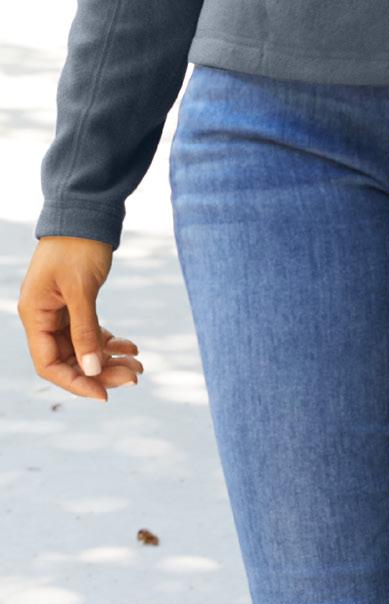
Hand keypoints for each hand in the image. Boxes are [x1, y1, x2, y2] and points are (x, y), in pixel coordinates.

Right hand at [18, 236, 143, 402]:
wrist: (87, 210)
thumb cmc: (79, 245)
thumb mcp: (82, 290)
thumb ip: (85, 331)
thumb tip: (92, 370)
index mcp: (35, 314)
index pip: (49, 364)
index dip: (76, 382)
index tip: (105, 393)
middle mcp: (43, 316)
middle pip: (69, 359)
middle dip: (100, 371)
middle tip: (134, 377)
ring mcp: (59, 310)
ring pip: (82, 348)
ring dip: (108, 359)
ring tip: (138, 366)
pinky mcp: (75, 302)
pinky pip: (90, 332)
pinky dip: (109, 341)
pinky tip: (131, 347)